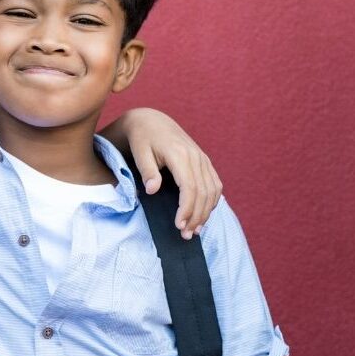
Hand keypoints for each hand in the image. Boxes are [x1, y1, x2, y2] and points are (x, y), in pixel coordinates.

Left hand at [121, 108, 222, 238]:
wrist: (151, 121)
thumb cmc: (142, 138)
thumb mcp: (139, 152)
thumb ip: (147, 171)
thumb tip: (153, 191)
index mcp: (180, 154)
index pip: (190, 187)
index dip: (187, 209)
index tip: (179, 225)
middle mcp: (196, 157)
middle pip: (203, 193)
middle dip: (196, 216)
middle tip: (186, 235)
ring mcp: (203, 159)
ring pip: (212, 190)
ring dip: (206, 212)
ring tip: (194, 230)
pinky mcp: (204, 161)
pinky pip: (215, 184)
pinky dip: (212, 201)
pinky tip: (203, 214)